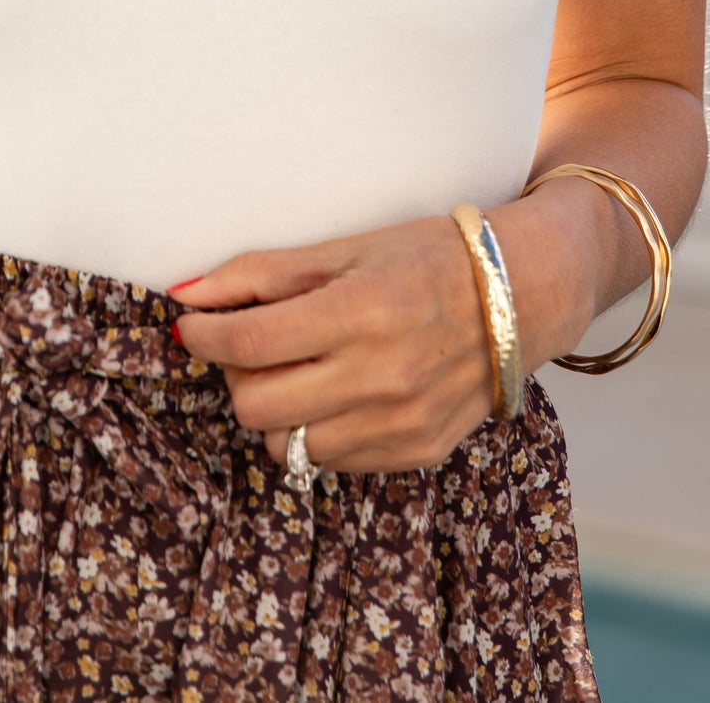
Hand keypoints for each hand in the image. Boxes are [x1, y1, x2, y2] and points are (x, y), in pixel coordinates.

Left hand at [170, 213, 497, 477]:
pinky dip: (317, 430)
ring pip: (287, 446)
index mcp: (362, 311)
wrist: (521, 296)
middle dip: (237, 374)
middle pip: (257, 405)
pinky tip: (338, 390)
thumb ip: (264, 274)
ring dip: (275, 409)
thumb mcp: (346, 248)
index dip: (204, 335)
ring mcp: (401, 423)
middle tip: (251, 345)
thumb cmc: (427, 257)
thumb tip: (188, 294)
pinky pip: (330, 461)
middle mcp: (382, 375)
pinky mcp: (415, 453)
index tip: (191, 325)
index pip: (251, 343)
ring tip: (299, 369)